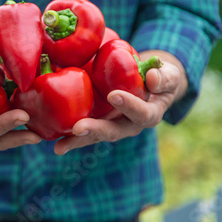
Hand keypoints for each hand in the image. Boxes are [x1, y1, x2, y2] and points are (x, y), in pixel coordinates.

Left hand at [54, 50, 187, 154]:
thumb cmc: (160, 78)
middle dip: (95, 131)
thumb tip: (151, 78)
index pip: (141, 113)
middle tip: (78, 129)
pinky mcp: (97, 123)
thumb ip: (164, 77)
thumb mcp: (169, 75)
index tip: (114, 95)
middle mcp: (129, 126)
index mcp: (149, 114)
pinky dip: (68, 137)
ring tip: (59, 146)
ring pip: (94, 137)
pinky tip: (51, 140)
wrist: (148, 85)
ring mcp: (112, 127)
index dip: (129, 106)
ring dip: (76, 141)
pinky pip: (83, 132)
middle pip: (112, 132)